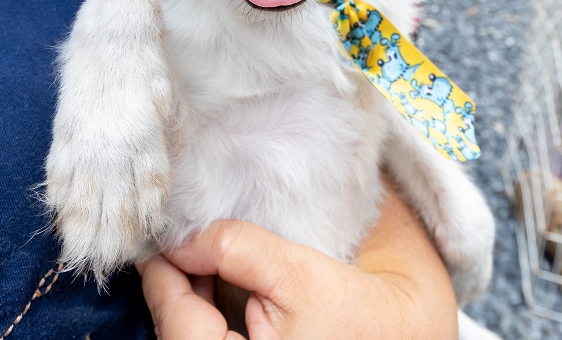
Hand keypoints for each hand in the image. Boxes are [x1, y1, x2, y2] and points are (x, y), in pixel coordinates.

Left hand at [137, 181, 457, 339]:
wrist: (403, 334)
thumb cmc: (358, 313)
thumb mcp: (297, 272)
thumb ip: (237, 249)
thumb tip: (185, 238)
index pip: (173, 315)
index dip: (162, 267)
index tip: (157, 232)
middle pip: (177, 323)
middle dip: (178, 276)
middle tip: (181, 232)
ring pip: (191, 329)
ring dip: (192, 291)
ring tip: (203, 250)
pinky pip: (212, 335)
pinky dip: (208, 306)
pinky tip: (220, 278)